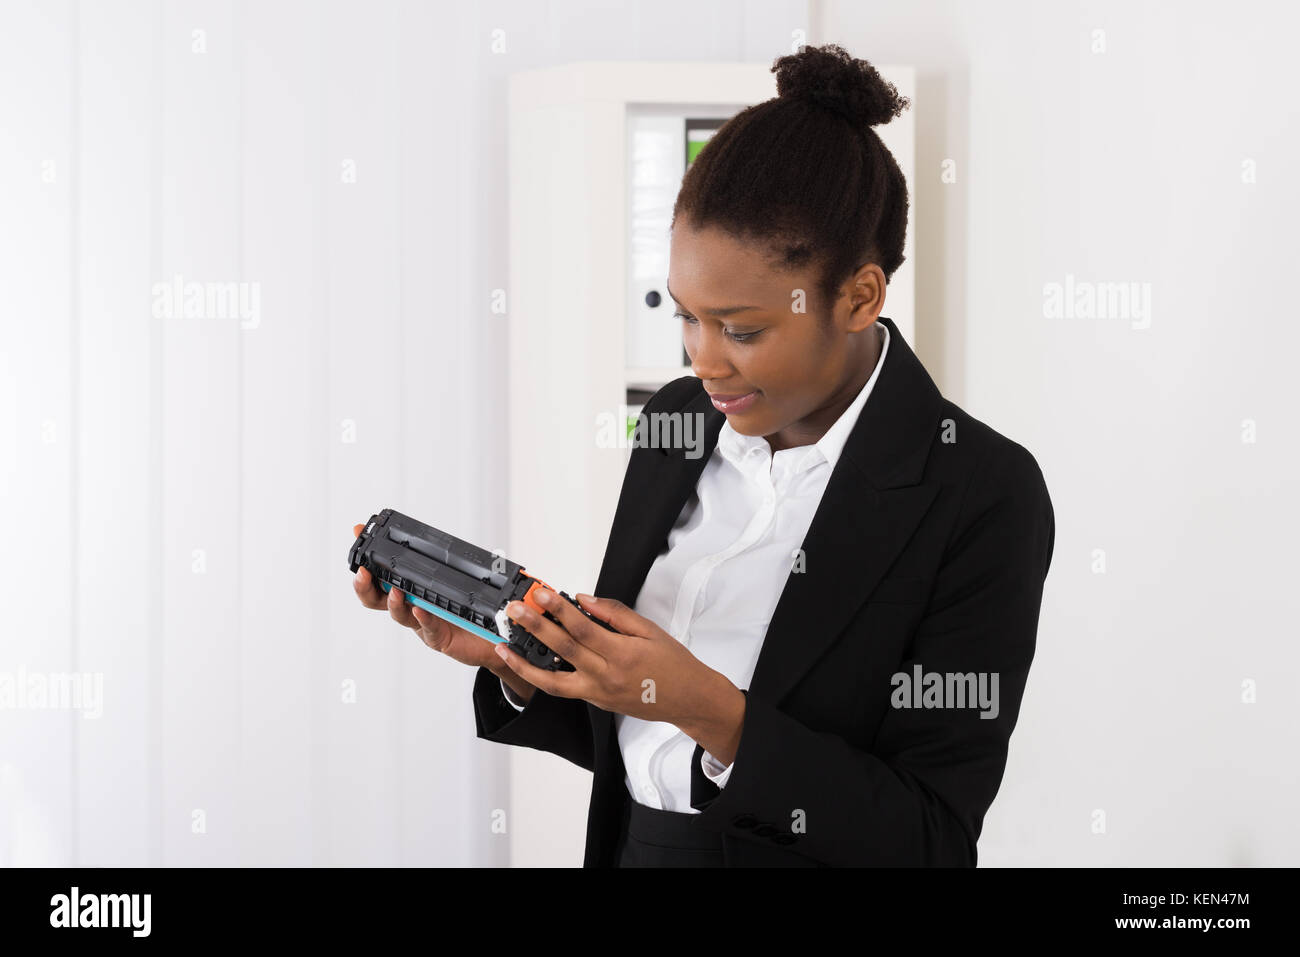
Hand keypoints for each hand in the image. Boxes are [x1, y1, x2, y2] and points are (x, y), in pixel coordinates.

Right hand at [350, 522, 536, 701]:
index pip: (382, 573)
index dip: (367, 555)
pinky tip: (421, 609)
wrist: (493, 637)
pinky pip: (428, 628)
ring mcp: (422, 623)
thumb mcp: (458, 579)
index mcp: (411, 589)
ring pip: (399, 614)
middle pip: (376, 599)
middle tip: (363, 574)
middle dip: (365, 586)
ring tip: (395, 590)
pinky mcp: (438, 638)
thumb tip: (441, 537)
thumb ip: (447, 561)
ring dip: (394, 602)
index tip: (357, 535)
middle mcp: (411, 606)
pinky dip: (424, 618)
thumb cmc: (472, 608)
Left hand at [493, 589, 745, 760]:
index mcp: (622, 654)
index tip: (542, 593)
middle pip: (563, 649)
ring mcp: (597, 693)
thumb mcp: (650, 630)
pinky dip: (541, 677)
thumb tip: (585, 600)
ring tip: (505, 647)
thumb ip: (615, 614)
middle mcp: (606, 676)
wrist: (689, 699)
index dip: (559, 609)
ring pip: (552, 680)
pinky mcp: (594, 702)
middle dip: (535, 626)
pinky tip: (526, 665)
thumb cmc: (674, 664)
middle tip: (515, 610)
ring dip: (525, 663)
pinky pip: (562, 690)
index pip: (583, 628)